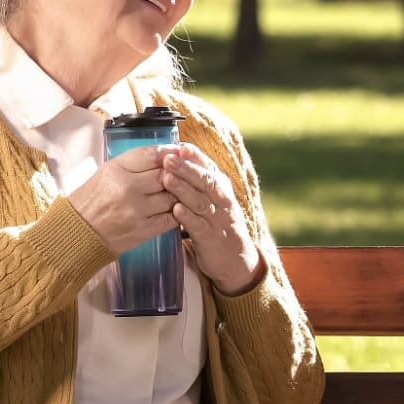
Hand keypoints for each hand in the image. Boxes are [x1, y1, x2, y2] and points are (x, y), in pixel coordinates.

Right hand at [68, 145, 182, 253]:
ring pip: (172, 197)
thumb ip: (135, 163)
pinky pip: (171, 219)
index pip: (152, 155)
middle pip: (166, 175)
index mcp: (116, 170)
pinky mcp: (142, 231)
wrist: (76, 232)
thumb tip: (166, 155)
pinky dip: (176, 213)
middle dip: (178, 174)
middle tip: (184, 174)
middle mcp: (127, 188)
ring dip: (179, 195)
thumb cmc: (91, 200)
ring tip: (178, 193)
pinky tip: (174, 210)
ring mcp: (136, 211)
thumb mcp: (106, 172)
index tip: (180, 152)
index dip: (171, 152)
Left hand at [161, 145, 261, 294]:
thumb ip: (199, 181)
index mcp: (221, 188)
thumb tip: (179, 157)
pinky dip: (187, 217)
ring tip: (167, 179)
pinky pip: (198, 225)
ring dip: (183, 189)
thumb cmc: (218, 223)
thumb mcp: (214, 198)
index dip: (195, 156)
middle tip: (168, 158)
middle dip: (186, 169)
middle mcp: (222, 200)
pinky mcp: (210, 237)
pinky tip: (176, 209)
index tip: (180, 146)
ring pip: (200, 201)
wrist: (236, 258)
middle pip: (205, 181)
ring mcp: (217, 219)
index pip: (209, 167)